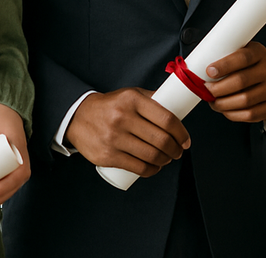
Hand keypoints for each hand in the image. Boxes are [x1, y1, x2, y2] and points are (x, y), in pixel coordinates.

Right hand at [65, 88, 189, 176]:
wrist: (79, 117)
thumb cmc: (112, 105)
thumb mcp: (131, 95)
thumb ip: (153, 100)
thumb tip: (178, 106)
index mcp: (133, 100)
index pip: (166, 118)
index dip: (181, 132)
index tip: (186, 140)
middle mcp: (123, 118)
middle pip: (160, 139)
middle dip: (175, 149)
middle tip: (179, 151)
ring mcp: (114, 138)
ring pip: (150, 155)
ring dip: (165, 160)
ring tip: (168, 158)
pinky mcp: (107, 156)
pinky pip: (137, 167)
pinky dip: (151, 170)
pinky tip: (156, 167)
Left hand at [205, 42, 265, 122]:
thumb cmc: (249, 65)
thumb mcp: (241, 53)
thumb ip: (225, 56)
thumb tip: (199, 66)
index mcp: (259, 53)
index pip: (243, 58)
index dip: (225, 65)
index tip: (209, 71)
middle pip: (241, 81)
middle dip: (219, 88)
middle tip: (206, 89)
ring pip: (245, 100)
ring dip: (223, 103)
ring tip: (213, 101)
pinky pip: (249, 114)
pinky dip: (232, 113)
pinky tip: (225, 109)